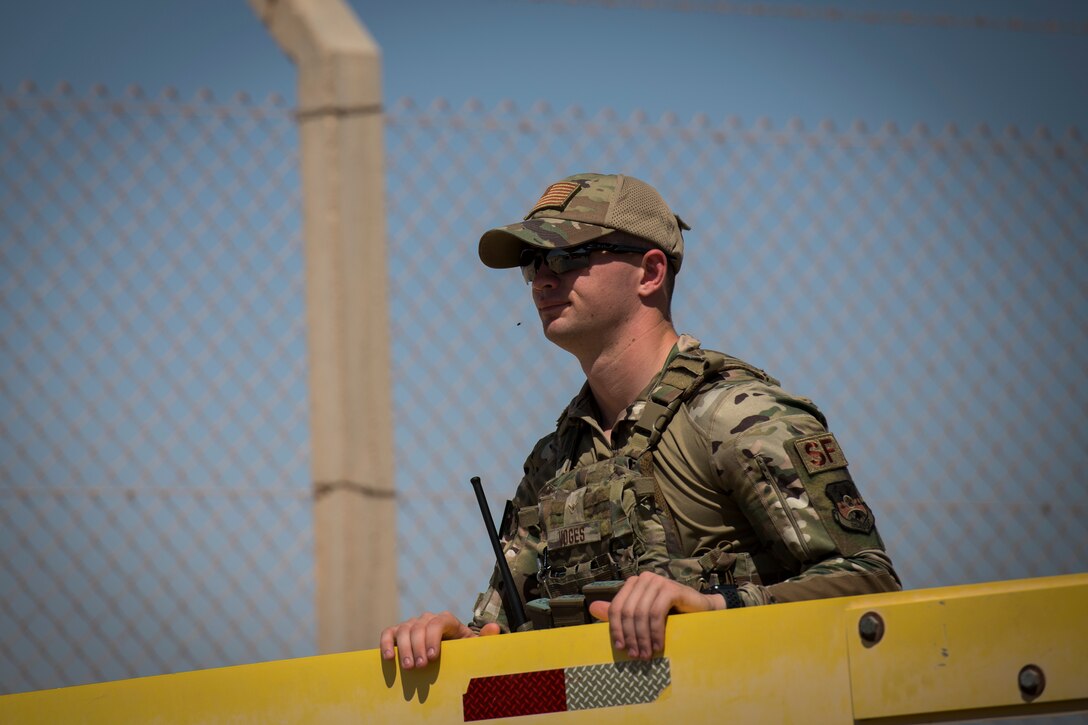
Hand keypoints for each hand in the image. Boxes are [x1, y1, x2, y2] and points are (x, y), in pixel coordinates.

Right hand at [379, 611, 500, 668]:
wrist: (448, 653)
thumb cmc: (461, 651)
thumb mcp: (474, 646)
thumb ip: (485, 638)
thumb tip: (494, 628)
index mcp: (447, 620)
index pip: (439, 622)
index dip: (434, 637)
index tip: (433, 657)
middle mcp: (427, 619)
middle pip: (420, 627)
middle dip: (418, 647)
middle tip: (420, 666)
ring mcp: (412, 624)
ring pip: (404, 630)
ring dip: (404, 648)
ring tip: (408, 667)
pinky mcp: (398, 632)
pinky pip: (389, 633)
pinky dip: (386, 643)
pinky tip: (389, 658)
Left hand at [587, 572, 722, 659]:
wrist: (701, 611)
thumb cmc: (671, 615)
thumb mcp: (643, 616)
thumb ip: (620, 613)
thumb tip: (591, 608)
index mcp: (632, 584)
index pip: (616, 608)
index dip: (616, 630)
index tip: (621, 649)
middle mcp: (643, 579)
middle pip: (627, 611)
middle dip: (630, 637)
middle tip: (635, 656)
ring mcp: (657, 581)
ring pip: (641, 614)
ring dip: (642, 638)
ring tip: (646, 655)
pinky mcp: (671, 588)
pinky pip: (656, 614)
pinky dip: (655, 633)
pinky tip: (658, 646)